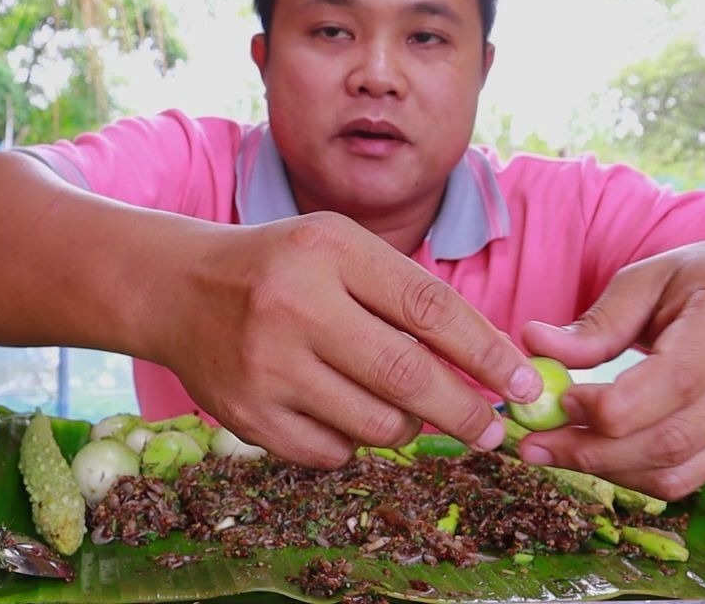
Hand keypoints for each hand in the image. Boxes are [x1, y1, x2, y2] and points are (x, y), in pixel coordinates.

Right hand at [147, 211, 540, 468]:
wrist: (180, 291)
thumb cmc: (280, 268)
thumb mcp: (339, 251)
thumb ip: (405, 296)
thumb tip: (485, 364)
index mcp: (329, 251)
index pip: (429, 308)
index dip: (487, 352)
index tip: (524, 384)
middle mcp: (295, 306)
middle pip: (407, 377)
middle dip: (465, 412)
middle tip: (493, 430)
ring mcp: (267, 366)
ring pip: (375, 425)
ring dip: (407, 427)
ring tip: (402, 409)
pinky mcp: (248, 415)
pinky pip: (332, 453)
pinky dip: (353, 443)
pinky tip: (341, 411)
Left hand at [513, 237, 704, 499]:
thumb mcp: (651, 278)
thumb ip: (598, 320)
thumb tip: (534, 343)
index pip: (675, 382)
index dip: (611, 405)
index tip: (559, 400)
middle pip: (671, 440)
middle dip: (592, 451)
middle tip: (533, 445)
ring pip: (677, 473)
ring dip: (606, 471)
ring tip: (554, 452)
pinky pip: (686, 478)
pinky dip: (632, 475)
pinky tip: (595, 455)